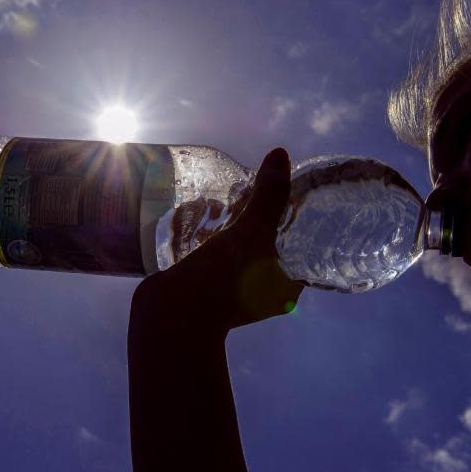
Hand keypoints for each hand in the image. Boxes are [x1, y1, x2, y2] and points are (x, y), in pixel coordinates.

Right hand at [131, 147, 304, 338]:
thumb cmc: (222, 279)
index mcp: (286, 288)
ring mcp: (234, 295)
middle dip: (262, 219)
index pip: (301, 246)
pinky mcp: (207, 291)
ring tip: (230, 198)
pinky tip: (205, 217)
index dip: (297, 219)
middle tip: (255, 191)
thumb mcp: (251, 230)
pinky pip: (217, 258)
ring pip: (241, 251)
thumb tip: (281, 155)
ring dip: (235, 227)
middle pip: (270, 246)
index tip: (287, 193)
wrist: (169, 316)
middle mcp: (264, 294)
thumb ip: (269, 195)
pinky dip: (214, 239)